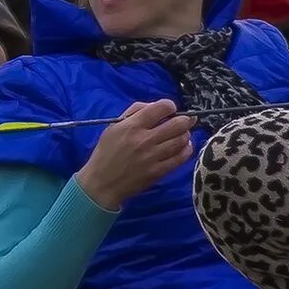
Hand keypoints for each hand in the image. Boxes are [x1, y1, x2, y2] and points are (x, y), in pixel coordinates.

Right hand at [74, 99, 194, 209]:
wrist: (102, 182)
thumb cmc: (107, 152)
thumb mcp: (114, 126)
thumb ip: (134, 111)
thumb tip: (156, 105)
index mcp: (132, 126)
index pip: (160, 108)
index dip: (170, 105)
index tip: (170, 109)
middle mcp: (144, 140)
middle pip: (177, 124)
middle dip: (185, 119)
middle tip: (185, 120)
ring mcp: (153, 157)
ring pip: (181, 140)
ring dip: (186, 134)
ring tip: (182, 133)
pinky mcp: (159, 171)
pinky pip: (180, 158)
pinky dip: (186, 149)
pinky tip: (183, 146)